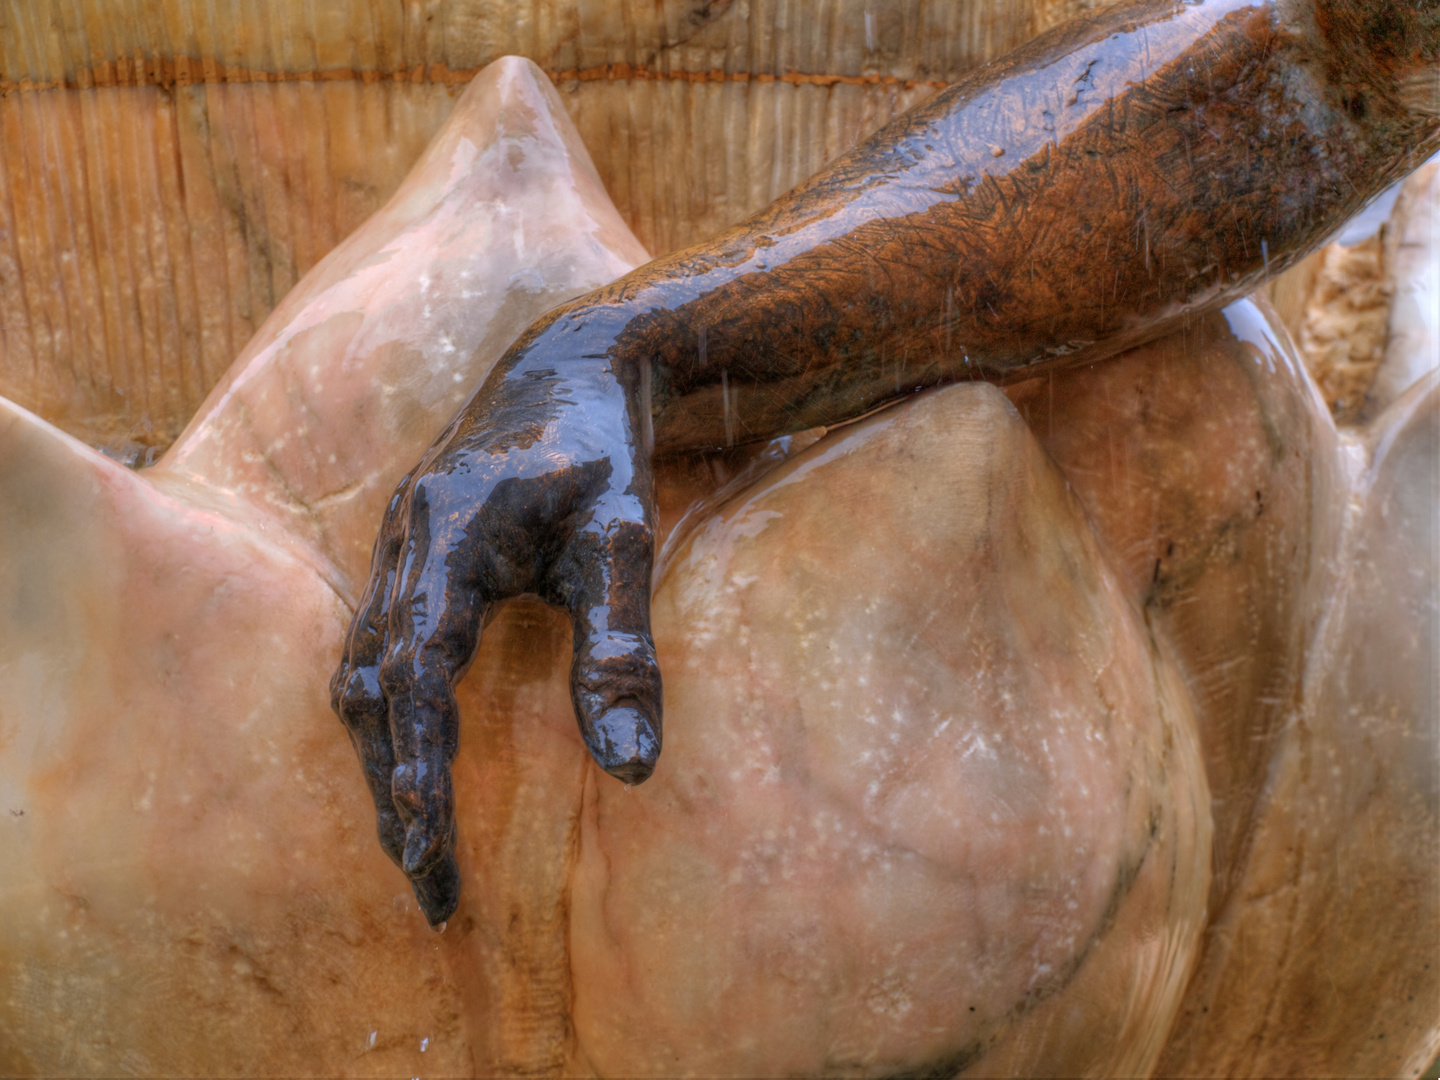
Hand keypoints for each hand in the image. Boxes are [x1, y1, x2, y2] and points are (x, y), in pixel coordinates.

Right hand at [329, 306, 661, 926]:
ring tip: (418, 845)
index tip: (430, 850)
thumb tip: (631, 774)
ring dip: (383, 762)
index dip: (419, 765)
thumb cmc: (606, 452)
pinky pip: (376, 652)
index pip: (418, 670)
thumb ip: (622, 651)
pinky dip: (390, 719)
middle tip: (431, 885)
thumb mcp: (626, 543)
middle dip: (393, 791)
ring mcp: (394, 550)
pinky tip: (415, 762)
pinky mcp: (406, 560)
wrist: (570, 365)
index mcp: (446, 532)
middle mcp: (400, 545)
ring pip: (363, 676)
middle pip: (372, 690)